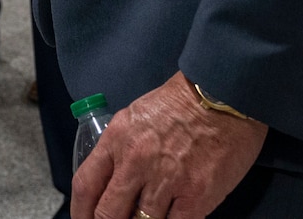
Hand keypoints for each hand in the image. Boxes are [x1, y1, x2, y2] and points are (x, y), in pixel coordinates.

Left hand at [73, 71, 266, 218]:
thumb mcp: (134, 118)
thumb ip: (118, 151)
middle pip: (108, 213)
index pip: (85, 186)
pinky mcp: (196, 196)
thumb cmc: (180, 104)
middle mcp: (136, 162)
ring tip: (146, 218)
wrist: (222, 95)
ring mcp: (166, 181)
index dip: (80, 212)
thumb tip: (111, 183)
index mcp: (116, 140)